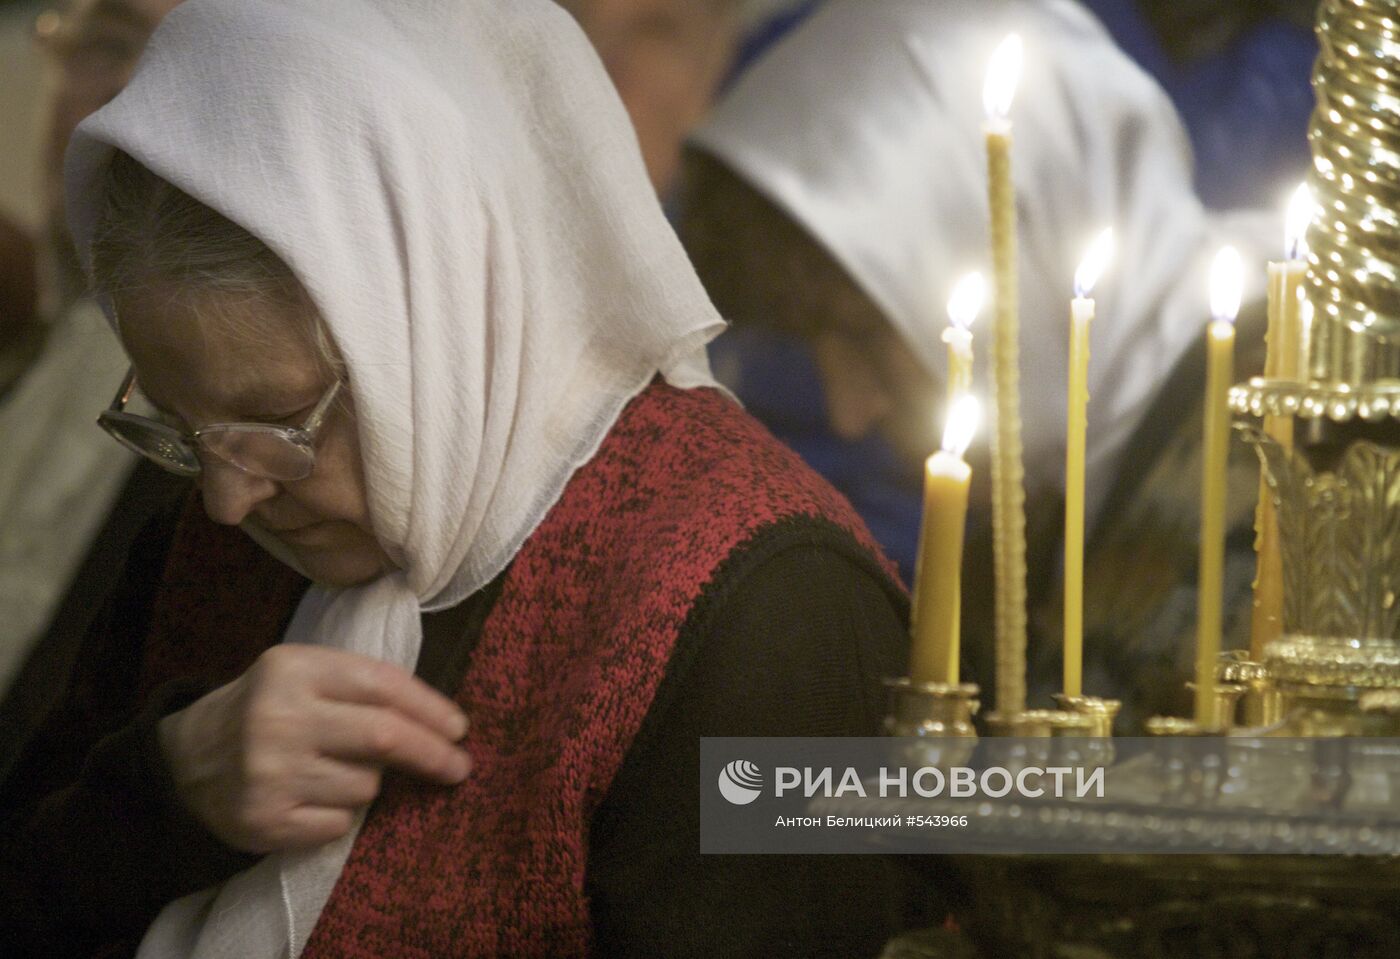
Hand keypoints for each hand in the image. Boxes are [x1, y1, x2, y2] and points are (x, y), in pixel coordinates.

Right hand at [158, 644, 470, 853]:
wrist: (188, 761)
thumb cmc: (269, 710)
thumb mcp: (304, 674)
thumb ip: (363, 686)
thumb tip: (442, 722)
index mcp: (293, 669)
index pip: (382, 685)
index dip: (430, 708)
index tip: (459, 728)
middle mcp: (279, 717)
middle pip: (384, 736)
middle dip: (433, 753)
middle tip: (459, 767)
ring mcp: (269, 772)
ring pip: (366, 786)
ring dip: (369, 784)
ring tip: (333, 772)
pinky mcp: (265, 820)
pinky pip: (340, 824)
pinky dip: (340, 815)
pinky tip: (312, 799)